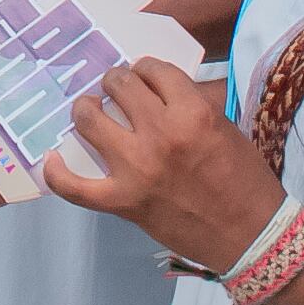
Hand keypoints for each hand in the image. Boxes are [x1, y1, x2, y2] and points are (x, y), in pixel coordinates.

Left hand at [44, 59, 287, 272]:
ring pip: (90, 121)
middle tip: (116, 90)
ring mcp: (136, 170)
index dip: (145, 68)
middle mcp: (160, 135)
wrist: (251, 235)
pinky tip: (52, 158)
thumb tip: (154, 88)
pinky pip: (74, 187)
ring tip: (90, 110)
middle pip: (119, 86)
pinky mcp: (122, 202)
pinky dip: (57, 173)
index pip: (153, 70)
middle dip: (116, 82)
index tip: (143, 76)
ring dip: (86, 109)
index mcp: (192, 113)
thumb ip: (190, 104)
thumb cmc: (244, 179)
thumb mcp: (224, 127)